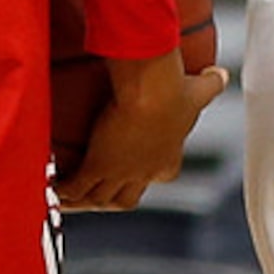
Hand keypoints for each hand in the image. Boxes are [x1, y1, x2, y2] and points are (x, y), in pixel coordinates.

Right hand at [57, 51, 228, 212]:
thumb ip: (211, 83)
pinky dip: (63, 191)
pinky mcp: (98, 167)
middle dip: (109, 198)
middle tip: (92, 193)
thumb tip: (222, 74)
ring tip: (65, 196)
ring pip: (97, 198)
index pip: (157, 175)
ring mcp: (120, 173)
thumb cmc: (176, 89)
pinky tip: (51, 187)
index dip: (144, 175)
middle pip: (124, 198)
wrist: (152, 92)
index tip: (133, 170)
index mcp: (168, 159)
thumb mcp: (198, 89)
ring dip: (83, 199)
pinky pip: (76, 188)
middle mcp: (145, 173)